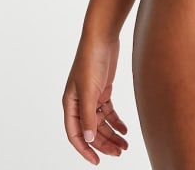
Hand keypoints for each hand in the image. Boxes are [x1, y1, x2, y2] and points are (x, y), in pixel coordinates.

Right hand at [63, 38, 128, 164]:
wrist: (102, 37)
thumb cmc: (91, 60)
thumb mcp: (90, 90)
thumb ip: (89, 116)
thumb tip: (89, 140)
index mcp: (70, 104)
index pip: (75, 134)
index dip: (85, 149)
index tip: (97, 161)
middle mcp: (79, 102)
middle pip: (91, 130)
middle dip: (104, 144)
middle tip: (119, 153)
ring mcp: (92, 96)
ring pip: (101, 122)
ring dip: (112, 134)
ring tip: (125, 145)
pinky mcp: (103, 89)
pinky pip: (109, 111)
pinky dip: (116, 121)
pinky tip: (125, 129)